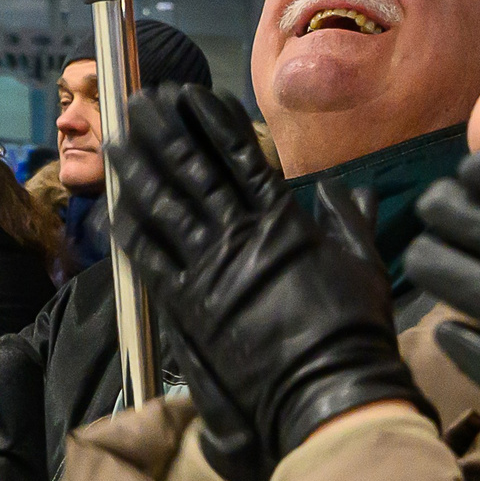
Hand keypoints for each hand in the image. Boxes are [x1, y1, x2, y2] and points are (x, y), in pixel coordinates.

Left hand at [107, 85, 422, 480]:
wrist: (327, 385)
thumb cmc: (353, 328)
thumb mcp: (365, 264)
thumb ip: (351, 220)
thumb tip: (348, 188)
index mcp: (281, 218)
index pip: (239, 154)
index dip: (211, 121)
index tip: (190, 95)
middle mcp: (239, 233)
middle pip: (191, 169)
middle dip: (162, 132)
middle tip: (139, 104)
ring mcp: (209, 266)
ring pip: (163, 205)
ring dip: (137, 170)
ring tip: (117, 143)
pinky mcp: (187, 303)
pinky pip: (150, 259)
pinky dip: (131, 230)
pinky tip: (114, 208)